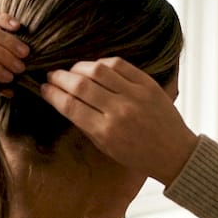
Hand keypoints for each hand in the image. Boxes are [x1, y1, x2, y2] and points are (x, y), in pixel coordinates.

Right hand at [40, 57, 197, 183]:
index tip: (43, 88)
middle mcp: (118, 111)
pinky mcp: (148, 84)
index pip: (69, 105)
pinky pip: (120, 65)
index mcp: (105, 131)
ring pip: (98, 70)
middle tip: (52, 75)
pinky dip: (102, 63)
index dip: (52, 93)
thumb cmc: (137, 155)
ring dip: (79, 67)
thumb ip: (85, 124)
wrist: (173, 153)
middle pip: (79, 85)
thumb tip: (63, 100)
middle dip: (60, 77)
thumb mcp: (106, 147)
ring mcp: (135, 95)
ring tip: (71, 70)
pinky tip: (95, 67)